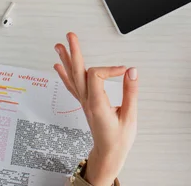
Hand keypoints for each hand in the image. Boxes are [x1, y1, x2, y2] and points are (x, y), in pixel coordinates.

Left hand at [54, 33, 137, 185]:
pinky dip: (64, 74)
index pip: (96, 75)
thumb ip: (130, 92)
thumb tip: (131, 71)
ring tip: (60, 45)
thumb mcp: (130, 117)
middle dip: (74, 52)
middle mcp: (87, 101)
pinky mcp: (85, 103)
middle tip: (71, 36)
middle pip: (77, 72)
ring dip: (66, 59)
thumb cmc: (119, 139)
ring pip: (72, 77)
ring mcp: (84, 102)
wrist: (109, 154)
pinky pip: (72, 86)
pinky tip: (59, 65)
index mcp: (98, 104)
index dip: (110, 68)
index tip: (124, 70)